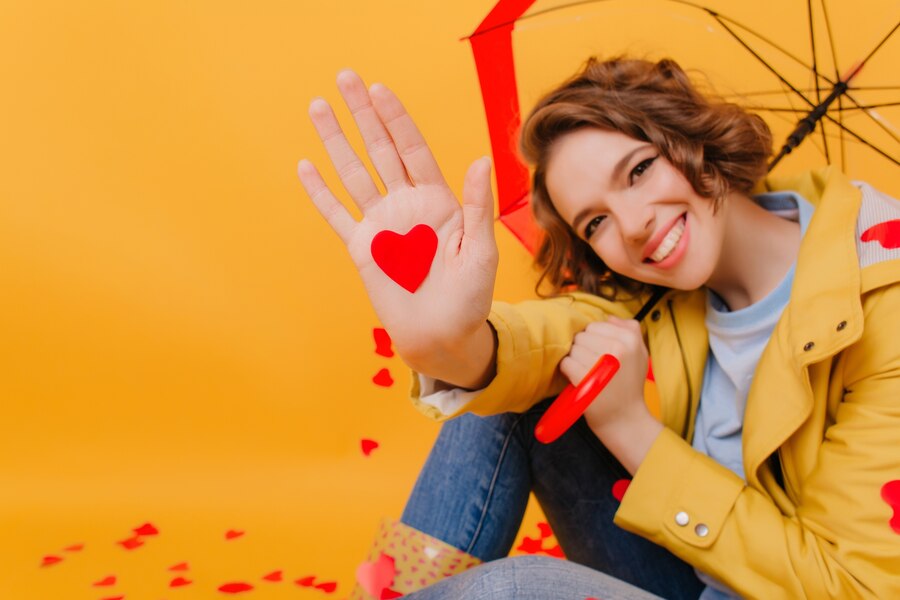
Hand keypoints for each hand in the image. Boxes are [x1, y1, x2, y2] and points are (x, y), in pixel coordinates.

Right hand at [297, 70, 498, 382]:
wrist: (443, 336)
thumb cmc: (470, 297)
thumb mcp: (480, 251)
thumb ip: (477, 206)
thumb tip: (480, 160)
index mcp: (438, 200)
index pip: (412, 149)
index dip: (396, 118)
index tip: (379, 89)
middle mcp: (406, 205)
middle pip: (379, 150)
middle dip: (362, 114)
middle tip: (344, 77)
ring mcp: (381, 225)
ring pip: (354, 173)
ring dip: (336, 141)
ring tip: (318, 107)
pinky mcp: (362, 248)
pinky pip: (337, 215)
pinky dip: (320, 192)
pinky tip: (306, 167)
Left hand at [559, 317, 650, 431]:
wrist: (625, 419)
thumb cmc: (630, 386)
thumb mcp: (640, 354)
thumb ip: (630, 330)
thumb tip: (609, 316)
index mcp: (630, 339)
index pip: (595, 326)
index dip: (593, 340)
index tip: (599, 354)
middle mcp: (617, 348)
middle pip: (582, 336)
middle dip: (583, 349)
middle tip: (592, 365)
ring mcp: (601, 363)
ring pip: (573, 349)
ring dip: (575, 360)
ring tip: (586, 373)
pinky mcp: (586, 378)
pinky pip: (566, 363)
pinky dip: (568, 371)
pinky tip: (579, 379)